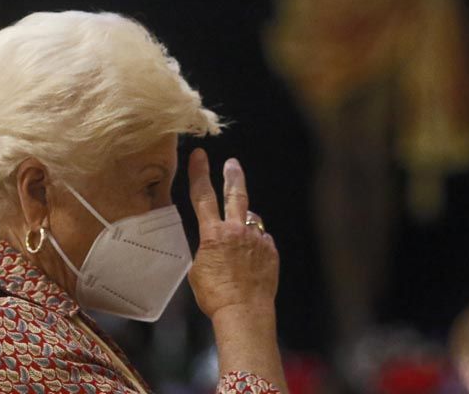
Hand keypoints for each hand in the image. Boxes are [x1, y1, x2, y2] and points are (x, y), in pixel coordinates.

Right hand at [187, 148, 278, 318]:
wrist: (244, 311)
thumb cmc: (215, 295)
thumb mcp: (198, 269)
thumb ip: (207, 248)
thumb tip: (217, 242)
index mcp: (213, 234)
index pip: (203, 196)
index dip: (199, 174)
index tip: (199, 156)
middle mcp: (237, 230)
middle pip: (235, 195)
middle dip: (233, 176)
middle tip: (232, 163)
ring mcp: (257, 239)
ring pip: (251, 220)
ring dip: (245, 224)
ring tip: (239, 242)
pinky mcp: (271, 251)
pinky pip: (262, 240)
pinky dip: (256, 244)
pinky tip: (251, 260)